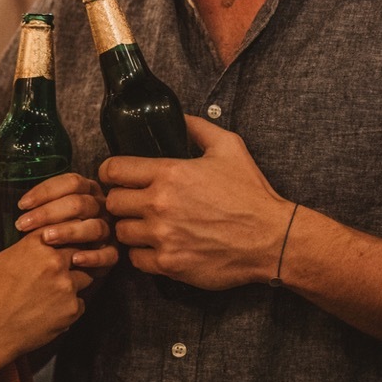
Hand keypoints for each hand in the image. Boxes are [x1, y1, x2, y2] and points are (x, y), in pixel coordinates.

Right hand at [0, 200, 89, 361]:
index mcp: (36, 243)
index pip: (65, 225)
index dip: (64, 231)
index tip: (60, 237)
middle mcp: (56, 262)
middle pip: (81, 248)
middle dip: (74, 253)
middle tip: (63, 261)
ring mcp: (67, 287)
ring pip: (86, 274)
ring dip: (76, 277)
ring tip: (58, 285)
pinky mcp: (72, 310)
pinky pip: (83, 301)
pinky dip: (72, 303)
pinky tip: (54, 306)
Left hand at [12, 172, 118, 271]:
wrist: (54, 282)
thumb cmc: (35, 251)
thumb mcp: (21, 228)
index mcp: (81, 192)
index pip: (70, 182)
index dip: (46, 191)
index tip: (21, 204)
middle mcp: (97, 208)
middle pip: (79, 203)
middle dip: (50, 213)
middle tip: (23, 225)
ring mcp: (106, 232)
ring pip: (95, 226)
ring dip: (70, 231)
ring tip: (47, 240)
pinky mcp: (111, 256)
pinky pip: (109, 254)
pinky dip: (94, 256)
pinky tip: (76, 260)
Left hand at [100, 114, 294, 289]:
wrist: (272, 239)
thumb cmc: (251, 194)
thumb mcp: (229, 147)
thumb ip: (198, 128)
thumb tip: (180, 118)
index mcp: (169, 173)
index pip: (113, 170)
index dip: (109, 172)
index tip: (115, 177)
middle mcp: (160, 204)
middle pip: (113, 202)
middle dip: (120, 200)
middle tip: (133, 203)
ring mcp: (163, 236)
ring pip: (121, 232)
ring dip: (131, 228)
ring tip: (146, 225)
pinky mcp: (169, 263)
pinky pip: (136, 259)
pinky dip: (143, 253)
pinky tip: (157, 246)